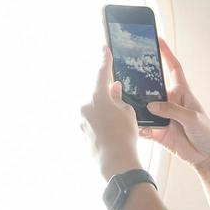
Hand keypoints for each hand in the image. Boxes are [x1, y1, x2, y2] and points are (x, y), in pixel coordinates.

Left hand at [81, 47, 142, 180]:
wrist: (115, 162)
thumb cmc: (124, 135)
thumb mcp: (128, 112)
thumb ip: (119, 97)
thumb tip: (114, 88)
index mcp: (97, 96)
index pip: (102, 73)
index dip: (105, 59)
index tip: (104, 48)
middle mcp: (85, 105)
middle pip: (98, 92)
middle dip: (108, 93)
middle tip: (120, 100)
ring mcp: (81, 118)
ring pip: (95, 107)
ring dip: (106, 110)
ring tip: (120, 123)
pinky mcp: (82, 130)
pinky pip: (93, 119)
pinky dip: (102, 121)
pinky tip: (113, 131)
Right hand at [138, 37, 209, 170]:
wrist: (208, 157)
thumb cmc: (208, 133)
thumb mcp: (193, 118)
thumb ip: (173, 110)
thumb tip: (152, 105)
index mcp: (182, 93)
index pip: (174, 68)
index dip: (166, 53)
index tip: (157, 39)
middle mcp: (170, 102)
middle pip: (152, 86)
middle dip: (140, 77)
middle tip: (125, 67)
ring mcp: (163, 116)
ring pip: (144, 106)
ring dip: (134, 103)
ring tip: (120, 96)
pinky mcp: (158, 132)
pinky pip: (143, 127)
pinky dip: (136, 126)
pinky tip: (128, 123)